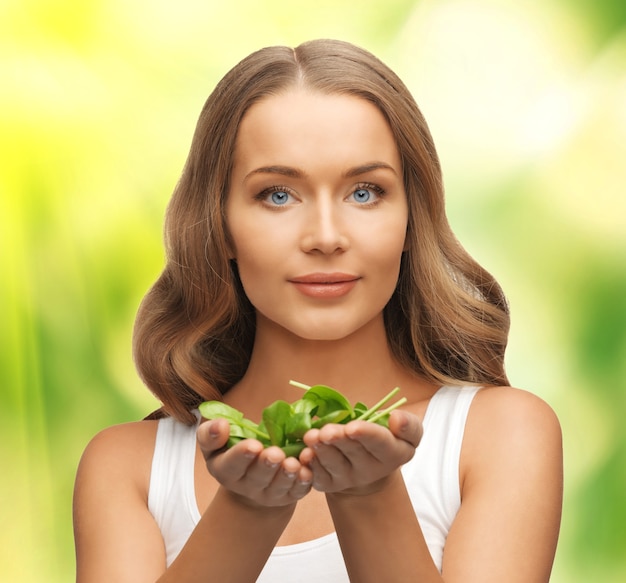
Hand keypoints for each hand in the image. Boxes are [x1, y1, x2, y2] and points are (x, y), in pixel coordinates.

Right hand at [197, 418, 312, 507]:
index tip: (253, 445)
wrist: (251, 476)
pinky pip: (297, 491)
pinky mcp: (289, 495)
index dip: (241, 455)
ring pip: (279, 487)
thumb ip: (210, 434)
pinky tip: (307, 471)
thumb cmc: (232, 451)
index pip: (231, 465)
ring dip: (286, 475)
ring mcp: (269, 493)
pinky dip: (303, 482)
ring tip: (292, 463)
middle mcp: (247, 486)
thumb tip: (220, 425)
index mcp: (226, 471)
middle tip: (275, 454)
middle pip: (258, 478)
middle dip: (266, 465)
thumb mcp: (214, 443)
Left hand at [299, 410, 421, 494]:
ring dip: (321, 450)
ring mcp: (347, 478)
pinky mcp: (328, 483)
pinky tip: (304, 454)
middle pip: (352, 452)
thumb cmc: (387, 438)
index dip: (367, 434)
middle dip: (339, 440)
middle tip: (326, 431)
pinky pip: (317, 475)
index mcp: (393, 453)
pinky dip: (309, 464)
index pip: (380, 443)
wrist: (368, 463)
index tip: (353, 427)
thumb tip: (397, 419)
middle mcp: (370, 470)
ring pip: (332, 464)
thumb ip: (409, 425)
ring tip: (311, 437)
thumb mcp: (407, 431)